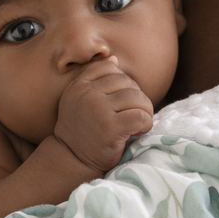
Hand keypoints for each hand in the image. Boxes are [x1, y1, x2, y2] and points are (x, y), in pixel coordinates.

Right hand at [54, 56, 153, 172]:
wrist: (72, 160)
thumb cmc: (82, 130)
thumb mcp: (80, 100)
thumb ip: (95, 79)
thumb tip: (114, 58)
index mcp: (79, 86)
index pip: (110, 67)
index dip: (123, 81)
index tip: (122, 100)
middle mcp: (86, 95)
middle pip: (127, 82)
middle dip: (137, 98)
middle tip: (134, 114)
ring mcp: (98, 110)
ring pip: (137, 98)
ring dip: (145, 111)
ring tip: (138, 123)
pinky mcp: (110, 128)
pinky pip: (141, 116)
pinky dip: (146, 123)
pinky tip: (139, 131)